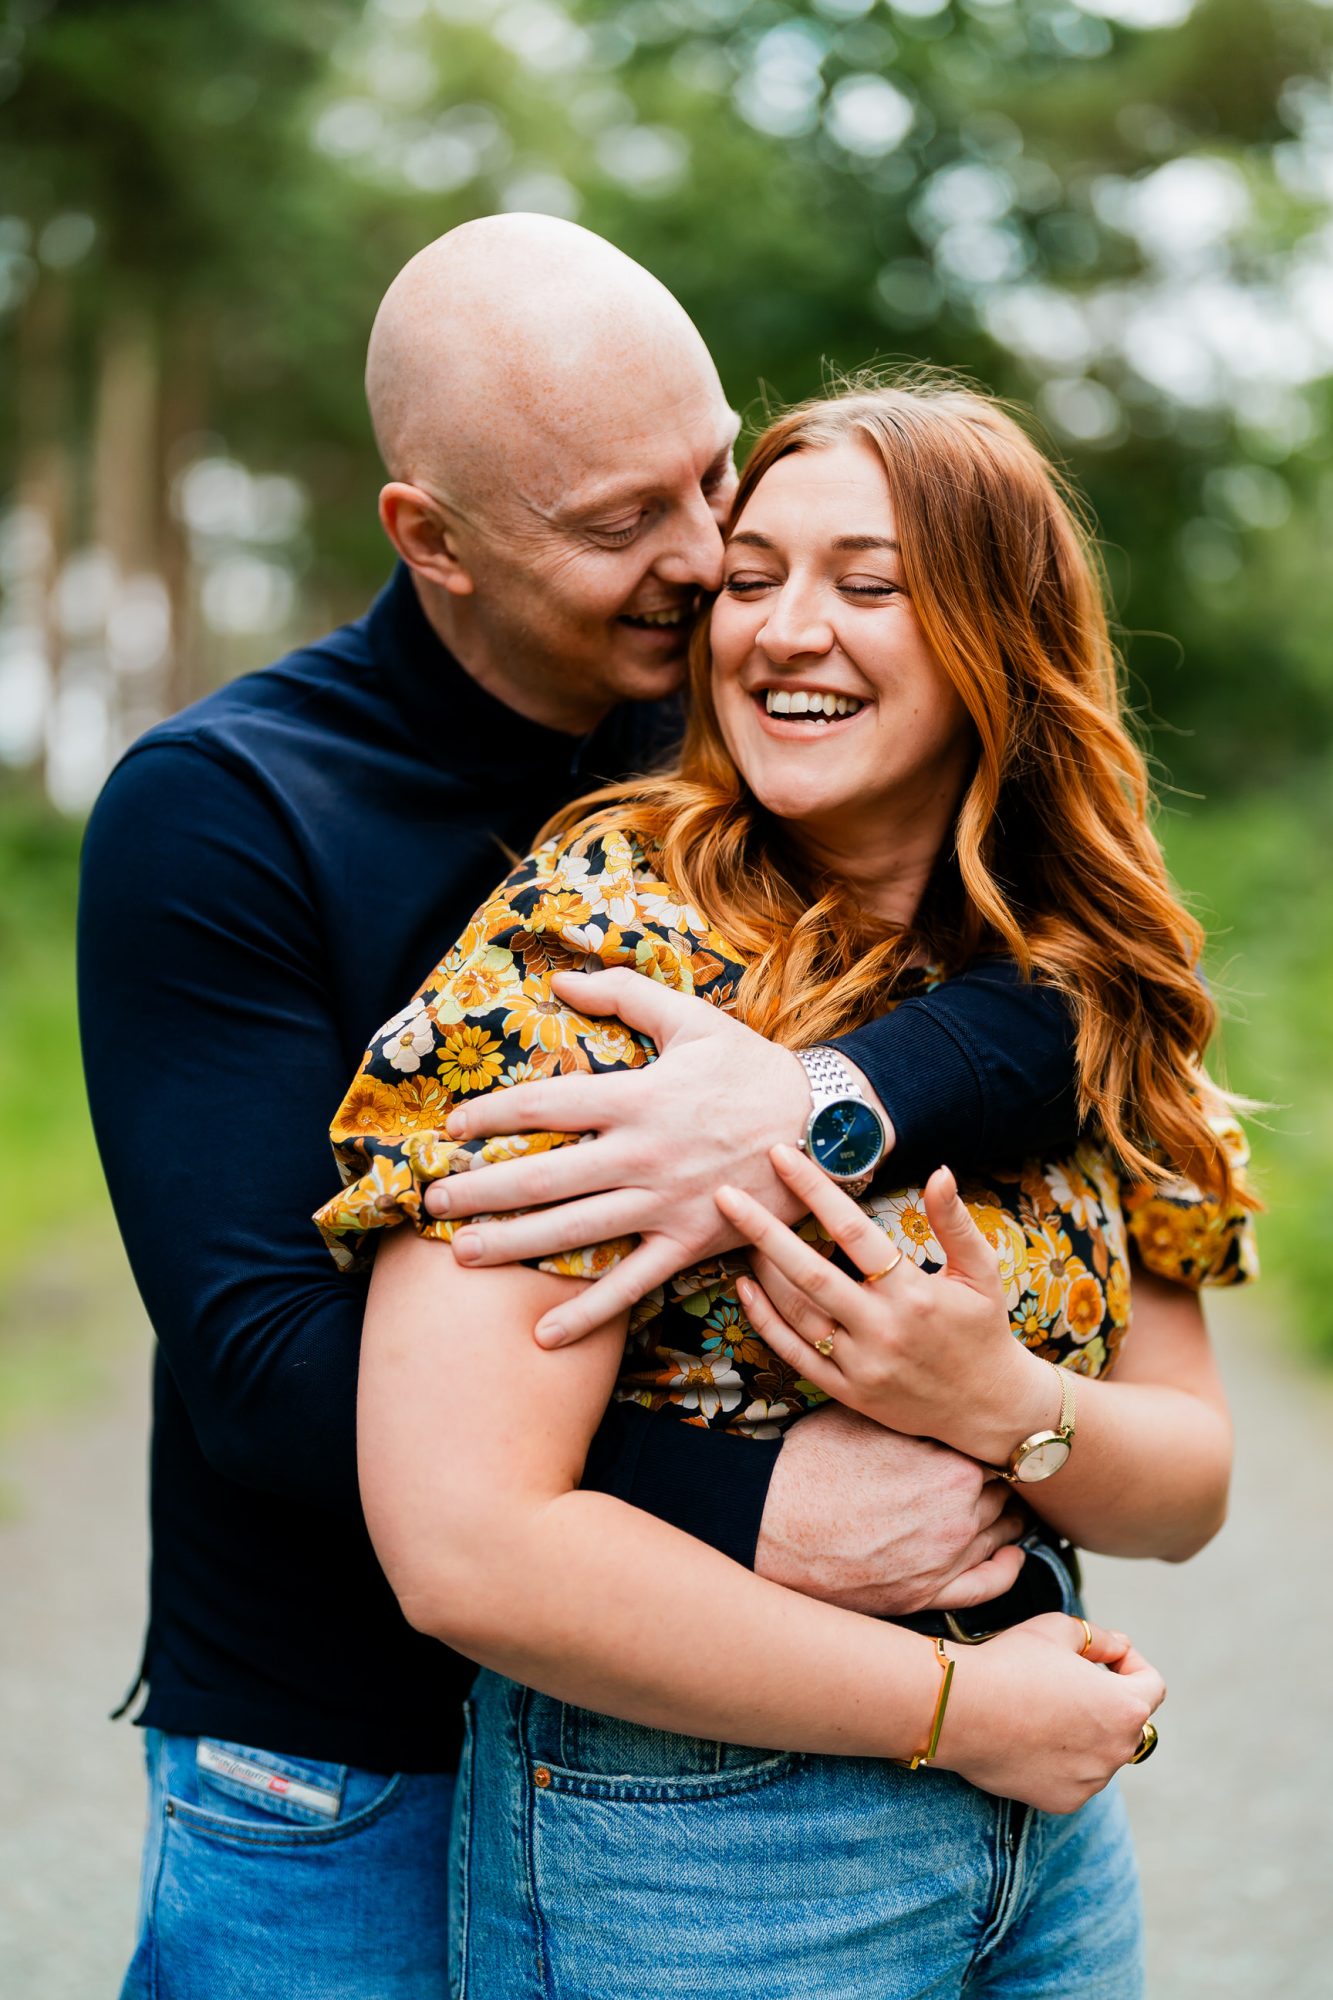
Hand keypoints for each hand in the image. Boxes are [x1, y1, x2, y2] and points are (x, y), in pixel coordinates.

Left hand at [423, 970, 882, 1347]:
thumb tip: (562, 977)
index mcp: (638, 1097)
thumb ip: (625, 994)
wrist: (826, 1126)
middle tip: (431, 1202)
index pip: (545, 1106)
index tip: (451, 1130)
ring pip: (572, 1231)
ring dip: (511, 1245)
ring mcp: (662, 1205)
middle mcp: (640, 1155)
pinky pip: (630, 1285)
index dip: (490, 1117)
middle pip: (542, 1177)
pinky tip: (544, 1334)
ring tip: (461, 1255)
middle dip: (480, 1191)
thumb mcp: (693, 1018)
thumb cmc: (754, 1068)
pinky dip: (587, 1313)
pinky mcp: (688, 1244)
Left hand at [720, 1146, 1053, 1465]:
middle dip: (762, 1230)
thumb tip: (938, 1170)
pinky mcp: (847, 1391)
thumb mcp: (982, 1272)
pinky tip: (745, 1286)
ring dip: (761, 1269)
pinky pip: (793, 1353)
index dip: (813, 1191)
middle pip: (808, 1272)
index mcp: (912, 1294)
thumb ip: (955, 1222)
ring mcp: (860, 1364)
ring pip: (795, 1312)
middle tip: (725, 1195)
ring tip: (737, 1231)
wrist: (990, 1408)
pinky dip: (764, 1320)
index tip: (781, 1157)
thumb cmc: (983, 1330)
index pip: (851, 1231)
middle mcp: (881, 1329)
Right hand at [754, 1402, 1029, 1615]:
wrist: (769, 1522)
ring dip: (1004, 1517)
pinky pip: (989, 1586)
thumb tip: (938, 1403)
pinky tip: (1011, 1553)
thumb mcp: (863, 1417)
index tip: (976, 1437)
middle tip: (985, 1467)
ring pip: (1002, 1533)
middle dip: (996, 1478)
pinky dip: (1009, 1567)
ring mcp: (946, 1561)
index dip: (984, 1441)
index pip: (994, 1449)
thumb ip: (913, 1416)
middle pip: (1003, 1491)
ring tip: (999, 1505)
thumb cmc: (810, 1464)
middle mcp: (960, 1516)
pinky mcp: (926, 1596)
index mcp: (952, 1467)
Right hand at [938, 1612, 1165, 1813]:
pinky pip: (1076, 1776)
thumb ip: (1100, 1638)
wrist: (960, 1709)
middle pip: (1127, 1721)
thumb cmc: (1011, 1662)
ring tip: (1041, 1708)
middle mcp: (1116, 1751)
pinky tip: (1029, 1737)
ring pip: (1101, 1750)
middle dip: (1105, 1698)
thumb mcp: (1058, 1629)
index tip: (1102, 1656)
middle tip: (1064, 1679)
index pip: (1153, 1686)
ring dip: (1085, 1730)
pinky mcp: (1064, 1801)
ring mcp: (1091, 1782)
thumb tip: (1119, 1646)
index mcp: (1124, 1708)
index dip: (1131, 1663)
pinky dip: (1063, 1759)